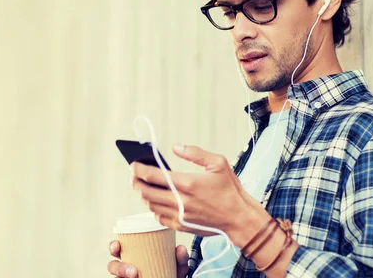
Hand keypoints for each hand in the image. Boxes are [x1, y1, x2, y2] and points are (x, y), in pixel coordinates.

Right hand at [107, 240, 188, 277]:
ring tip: (135, 277)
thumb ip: (180, 259)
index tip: (117, 246)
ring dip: (123, 276)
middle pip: (113, 266)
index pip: (118, 249)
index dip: (114, 246)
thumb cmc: (171, 272)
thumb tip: (180, 248)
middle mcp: (127, 267)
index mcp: (134, 255)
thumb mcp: (177, 266)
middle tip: (134, 272)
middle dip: (119, 267)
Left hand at [131, 145, 265, 246]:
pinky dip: (154, 208)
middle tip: (134, 176)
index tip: (133, 164)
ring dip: (144, 195)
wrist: (239, 218)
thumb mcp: (218, 163)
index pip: (154, 175)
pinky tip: (157, 201)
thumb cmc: (230, 190)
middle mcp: (181, 200)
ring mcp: (179, 215)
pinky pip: (159, 217)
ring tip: (143, 187)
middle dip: (136, 182)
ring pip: (151, 205)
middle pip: (147, 191)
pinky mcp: (181, 226)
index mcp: (188, 183)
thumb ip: (195, 153)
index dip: (139, 169)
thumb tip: (175, 147)